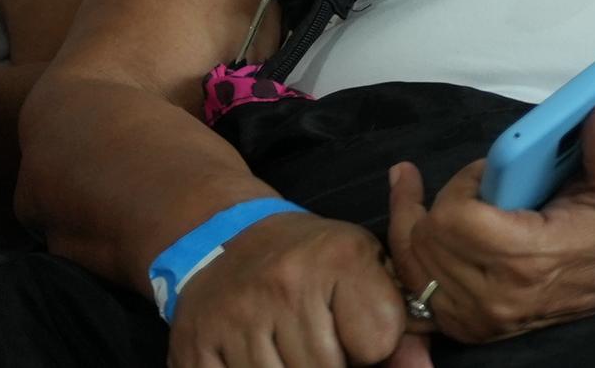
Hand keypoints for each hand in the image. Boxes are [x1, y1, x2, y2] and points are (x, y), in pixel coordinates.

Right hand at [169, 206, 425, 367]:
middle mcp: (286, 284)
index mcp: (339, 257)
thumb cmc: (312, 259)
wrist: (227, 239)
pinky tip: (256, 356)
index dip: (373, 346)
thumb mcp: (365, 268)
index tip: (356, 327)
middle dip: (332, 363)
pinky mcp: (195, 345)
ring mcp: (236, 316)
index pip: (378, 341)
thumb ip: (399, 321)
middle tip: (317, 336)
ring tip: (287, 344)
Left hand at [385, 100, 594, 342]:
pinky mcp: (469, 327)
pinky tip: (422, 229)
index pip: (456, 221)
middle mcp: (499, 296)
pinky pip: (416, 291)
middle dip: (440, 200)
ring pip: (413, 264)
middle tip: (474, 182)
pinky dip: (414, 257)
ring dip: (417, 224)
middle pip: (427, 239)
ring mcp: (480, 318)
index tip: (488, 170)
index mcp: (533, 259)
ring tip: (420, 194)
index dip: (462, 185)